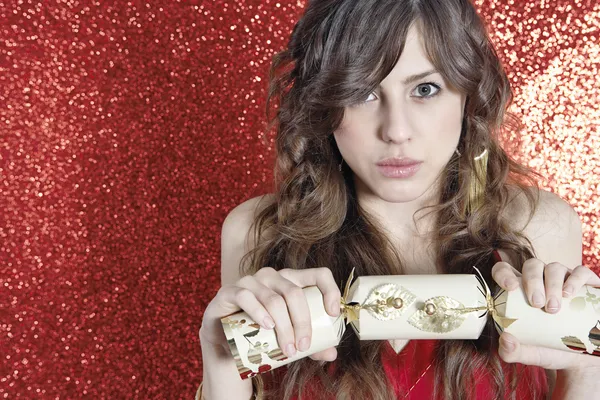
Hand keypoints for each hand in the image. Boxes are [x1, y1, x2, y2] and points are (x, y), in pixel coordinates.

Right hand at [199, 267, 340, 361]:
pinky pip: (246, 297)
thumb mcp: (289, 339)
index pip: (318, 274)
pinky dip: (259, 312)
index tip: (332, 314)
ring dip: (283, 326)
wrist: (225, 343)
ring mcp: (250, 281)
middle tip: (303, 347)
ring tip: (287, 349)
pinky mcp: (229, 291)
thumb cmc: (262, 335)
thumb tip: (332, 353)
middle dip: (302, 322)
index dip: (330, 290)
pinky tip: (266, 326)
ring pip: (273, 299)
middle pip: (294, 293)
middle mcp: (272, 276)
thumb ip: (311, 345)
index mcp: (291, 281)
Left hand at [491, 258, 599, 370]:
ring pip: (554, 267)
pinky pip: (580, 271)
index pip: (505, 269)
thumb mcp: (529, 353)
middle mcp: (541, 280)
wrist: (582, 359)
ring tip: (554, 308)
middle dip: (532, 281)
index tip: (510, 287)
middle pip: (532, 265)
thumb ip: (511, 351)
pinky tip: (570, 294)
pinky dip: (574, 279)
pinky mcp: (586, 283)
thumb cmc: (550, 350)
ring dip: (552, 284)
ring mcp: (563, 279)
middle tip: (537, 304)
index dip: (503, 272)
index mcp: (520, 290)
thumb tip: (504, 338)